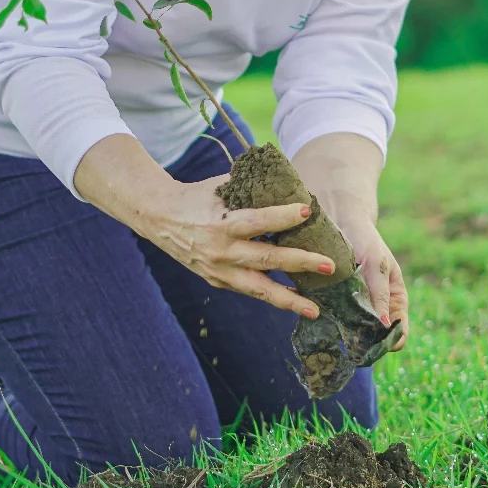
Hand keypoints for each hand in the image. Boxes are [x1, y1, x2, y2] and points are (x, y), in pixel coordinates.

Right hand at [146, 175, 336, 318]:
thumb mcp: (220, 186)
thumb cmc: (196, 196)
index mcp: (221, 223)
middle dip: (300, 262)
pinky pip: (249, 291)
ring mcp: (218, 271)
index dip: (282, 216)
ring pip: (259, 289)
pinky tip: (294, 299)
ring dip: (289, 300)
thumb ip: (251, 187)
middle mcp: (221, 251)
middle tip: (329, 264)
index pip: (257, 221)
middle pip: (266, 259)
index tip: (307, 211)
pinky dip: (271, 295)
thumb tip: (289, 179)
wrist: (158, 218)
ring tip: (315, 309)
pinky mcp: (217, 281)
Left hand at [337, 210, 408, 349]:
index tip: (376, 343)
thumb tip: (385, 325)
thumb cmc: (366, 240)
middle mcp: (377, 306)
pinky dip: (331, 322)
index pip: (400, 331)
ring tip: (337, 334)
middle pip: (377, 337)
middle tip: (353, 343)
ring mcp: (357, 305)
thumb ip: (380, 293)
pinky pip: (336, 318)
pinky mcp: (336, 300)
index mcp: (395, 299)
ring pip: (355, 331)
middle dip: (367, 343)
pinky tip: (322, 321)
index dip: (392, 342)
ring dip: (348, 335)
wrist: (342, 221)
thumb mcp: (377, 265)